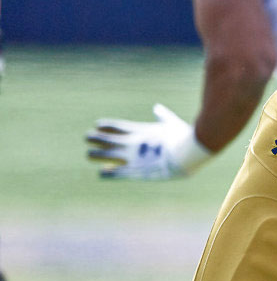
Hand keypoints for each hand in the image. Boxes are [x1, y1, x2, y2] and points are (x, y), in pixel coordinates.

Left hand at [86, 104, 211, 179]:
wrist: (186, 153)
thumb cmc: (183, 137)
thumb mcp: (172, 123)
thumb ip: (163, 116)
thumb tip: (157, 107)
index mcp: (142, 130)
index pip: (119, 126)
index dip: (107, 125)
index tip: (97, 125)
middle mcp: (133, 143)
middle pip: (109, 139)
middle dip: (97, 138)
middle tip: (87, 137)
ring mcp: (133, 157)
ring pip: (108, 155)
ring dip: (97, 155)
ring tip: (88, 154)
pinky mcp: (136, 171)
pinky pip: (117, 173)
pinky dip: (108, 173)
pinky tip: (101, 173)